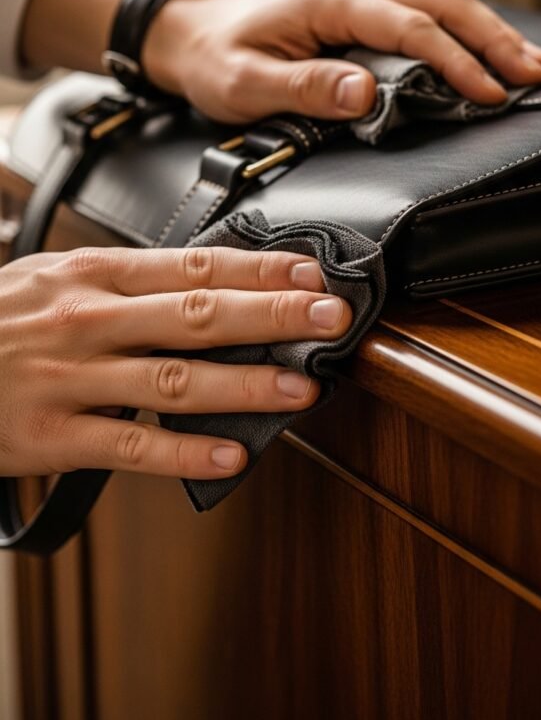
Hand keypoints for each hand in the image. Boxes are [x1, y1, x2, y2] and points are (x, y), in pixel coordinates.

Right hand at [0, 247, 350, 478]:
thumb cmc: (0, 321)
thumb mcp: (56, 278)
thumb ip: (126, 281)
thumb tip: (208, 279)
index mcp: (92, 276)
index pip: (192, 265)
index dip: (257, 269)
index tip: (309, 272)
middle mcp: (88, 321)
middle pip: (196, 314)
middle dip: (271, 315)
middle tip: (330, 318)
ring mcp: (71, 379)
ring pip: (173, 380)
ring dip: (245, 384)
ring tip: (300, 388)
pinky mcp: (53, 435)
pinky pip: (130, 446)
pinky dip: (185, 452)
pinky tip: (232, 454)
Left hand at [143, 0, 540, 122]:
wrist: (188, 34)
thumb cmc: (214, 59)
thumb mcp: (246, 82)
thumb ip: (304, 87)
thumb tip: (364, 93)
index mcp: (329, 1)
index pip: (409, 27)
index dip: (453, 61)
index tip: (486, 92)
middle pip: (440, 2)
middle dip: (491, 38)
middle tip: (531, 73)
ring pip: (438, 1)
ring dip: (484, 31)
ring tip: (525, 62)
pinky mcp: (358, 7)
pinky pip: (420, 10)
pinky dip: (460, 30)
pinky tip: (483, 49)